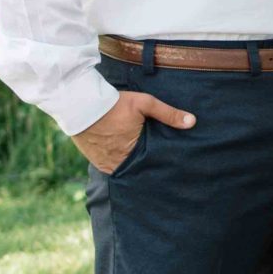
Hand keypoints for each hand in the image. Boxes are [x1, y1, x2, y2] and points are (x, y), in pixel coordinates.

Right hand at [73, 90, 194, 174]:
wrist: (80, 104)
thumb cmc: (114, 103)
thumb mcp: (144, 104)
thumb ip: (168, 114)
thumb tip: (192, 122)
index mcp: (133, 151)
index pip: (152, 164)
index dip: (160, 164)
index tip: (170, 165)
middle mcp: (118, 162)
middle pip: (138, 168)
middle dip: (147, 167)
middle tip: (160, 167)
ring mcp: (105, 163)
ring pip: (125, 169)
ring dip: (132, 166)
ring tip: (143, 164)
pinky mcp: (95, 160)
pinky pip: (111, 167)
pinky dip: (119, 164)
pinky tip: (127, 160)